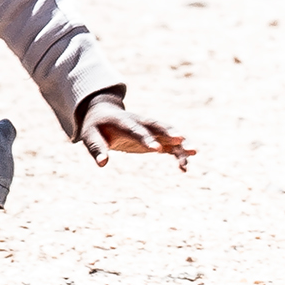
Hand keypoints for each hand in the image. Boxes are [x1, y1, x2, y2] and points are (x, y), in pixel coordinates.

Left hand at [79, 92, 194, 170]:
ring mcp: (150, 130)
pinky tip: (184, 169)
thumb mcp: (89, 136)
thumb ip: (96, 148)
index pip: (136, 130)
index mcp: (123, 121)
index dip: (146, 139)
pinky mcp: (155, 138)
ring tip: (194, 152)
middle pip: (158, 127)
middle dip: (171, 133)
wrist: (103, 115)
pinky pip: (170, 145)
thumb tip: (102, 163)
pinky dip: (178, 154)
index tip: (156, 150)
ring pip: (169, 134)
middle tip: (183, 141)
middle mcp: (141, 123)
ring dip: (181, 142)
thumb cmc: (95, 127)